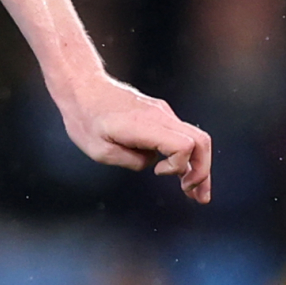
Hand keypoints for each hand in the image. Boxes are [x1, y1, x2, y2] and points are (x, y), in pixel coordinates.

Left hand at [56, 76, 213, 203]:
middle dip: (203, 172)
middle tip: (198, 197)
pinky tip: (183, 173)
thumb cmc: (85, 118)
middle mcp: (160, 115)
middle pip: (200, 142)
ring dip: (199, 166)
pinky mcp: (160, 114)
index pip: (183, 145)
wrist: (82, 87)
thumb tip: (152, 163)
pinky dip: (187, 156)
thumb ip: (131, 161)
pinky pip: (182, 135)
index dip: (178, 166)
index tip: (157, 172)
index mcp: (144, 124)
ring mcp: (163, 113)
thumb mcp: (99, 151)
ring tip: (196, 192)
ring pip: (196, 139)